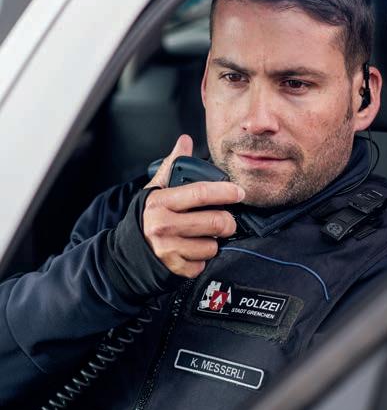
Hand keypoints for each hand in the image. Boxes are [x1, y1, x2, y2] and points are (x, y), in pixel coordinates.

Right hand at [142, 135, 244, 277]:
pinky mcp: (173, 268)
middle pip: (214, 222)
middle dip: (228, 222)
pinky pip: (202, 264)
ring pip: (212, 246)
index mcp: (161, 202)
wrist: (126, 251)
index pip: (201, 193)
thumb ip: (173, 165)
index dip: (225, 191)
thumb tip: (185, 141)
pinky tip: (193, 251)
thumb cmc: (147, 216)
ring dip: (214, 242)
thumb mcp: (156, 189)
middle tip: (227, 221)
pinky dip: (202, 259)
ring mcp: (168, 249)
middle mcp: (163, 225)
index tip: (238, 192)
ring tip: (204, 236)